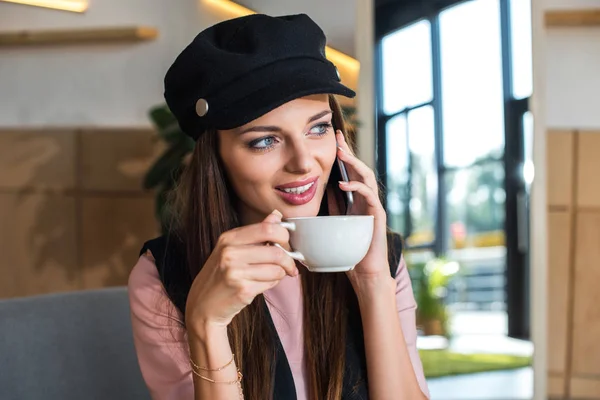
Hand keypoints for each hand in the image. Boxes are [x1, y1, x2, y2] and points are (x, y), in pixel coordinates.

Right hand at [184, 210, 297, 333]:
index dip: (284, 235)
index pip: (267, 229)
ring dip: (281, 274)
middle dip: (288, 260)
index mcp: (228, 238)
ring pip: (277, 269)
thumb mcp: (232, 248)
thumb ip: (256, 232)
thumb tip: (276, 215)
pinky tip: (261, 284)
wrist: (203, 305)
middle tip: (288, 265)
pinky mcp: (243, 290)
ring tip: (272, 275)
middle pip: (276, 251)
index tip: (287, 243)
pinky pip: (271, 283)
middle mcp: (230, 253)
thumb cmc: (220, 275)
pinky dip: (272, 283)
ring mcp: (235, 272)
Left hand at [334, 131, 389, 282]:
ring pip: (367, 178)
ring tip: (341, 155)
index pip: (351, 172)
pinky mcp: (377, 216)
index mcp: (357, 199)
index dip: (345, 154)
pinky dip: (357, 188)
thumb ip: (334, 205)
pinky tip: (343, 184)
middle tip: (338, 138)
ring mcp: (373, 206)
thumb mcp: (336, 223)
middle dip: (349, 153)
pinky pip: (369, 197)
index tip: (335, 137)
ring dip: (354, 165)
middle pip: (360, 169)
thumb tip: (324, 188)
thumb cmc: (351, 250)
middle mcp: (367, 200)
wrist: (365, 272)